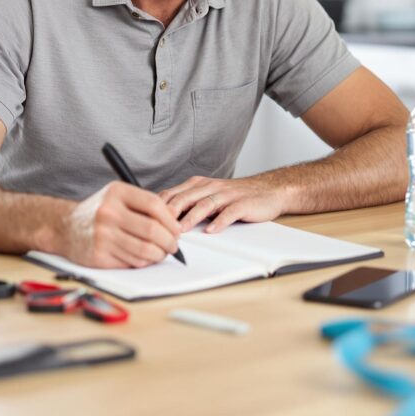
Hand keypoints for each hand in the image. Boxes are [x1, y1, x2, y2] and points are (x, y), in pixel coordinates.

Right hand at [60, 181, 180, 268]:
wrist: (64, 227)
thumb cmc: (98, 212)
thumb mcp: (117, 197)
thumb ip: (143, 205)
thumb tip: (174, 222)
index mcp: (116, 193)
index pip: (153, 205)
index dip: (171, 220)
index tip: (177, 229)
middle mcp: (108, 213)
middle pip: (152, 230)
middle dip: (169, 241)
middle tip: (173, 245)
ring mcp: (102, 235)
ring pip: (145, 250)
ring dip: (159, 255)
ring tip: (160, 252)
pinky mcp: (99, 256)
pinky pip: (132, 262)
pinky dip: (143, 262)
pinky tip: (143, 257)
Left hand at [159, 176, 287, 233]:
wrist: (268, 190)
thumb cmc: (234, 197)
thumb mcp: (207, 196)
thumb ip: (187, 205)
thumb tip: (160, 220)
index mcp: (198, 185)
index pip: (172, 194)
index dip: (158, 208)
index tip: (146, 222)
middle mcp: (210, 187)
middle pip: (185, 197)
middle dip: (170, 213)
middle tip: (158, 228)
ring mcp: (227, 194)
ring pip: (205, 203)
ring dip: (191, 217)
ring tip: (181, 230)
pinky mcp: (243, 203)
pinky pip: (229, 212)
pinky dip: (220, 221)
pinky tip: (212, 230)